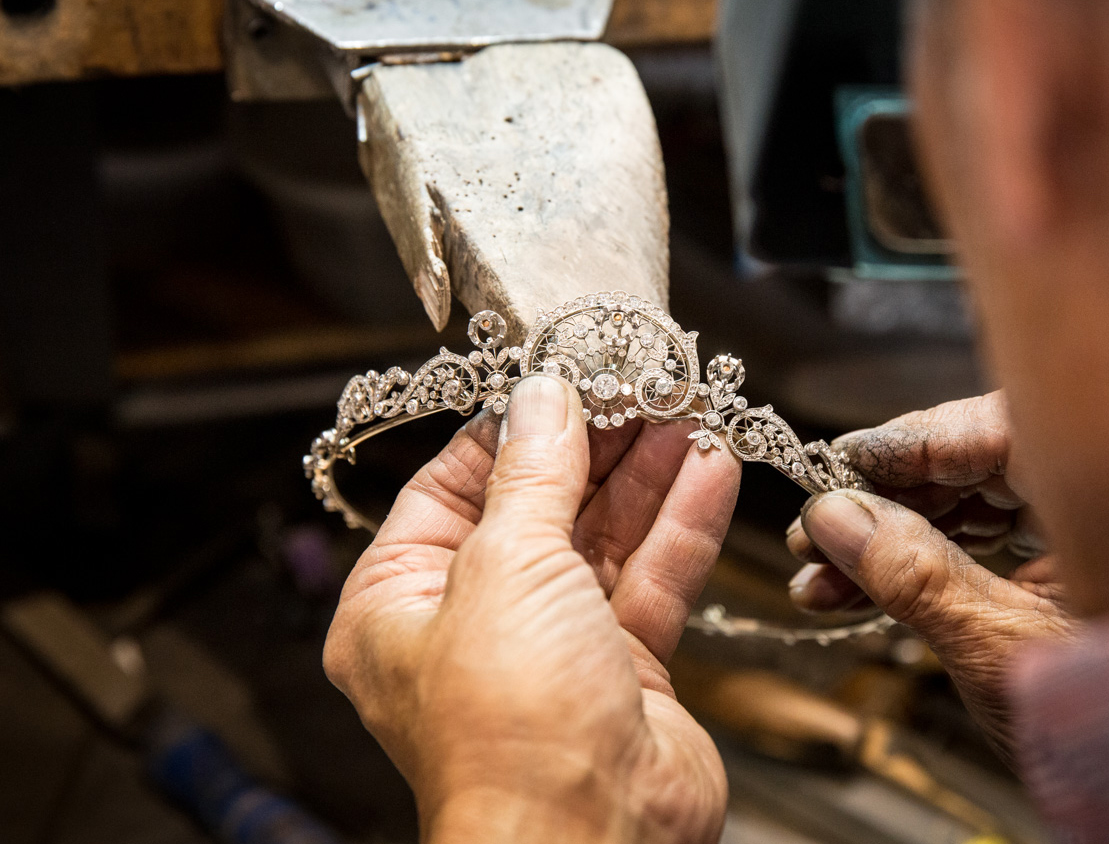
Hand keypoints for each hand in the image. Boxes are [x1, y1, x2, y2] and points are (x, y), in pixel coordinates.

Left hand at [324, 374, 740, 842]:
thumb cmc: (510, 733)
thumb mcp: (504, 567)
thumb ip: (532, 475)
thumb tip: (541, 398)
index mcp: (399, 605)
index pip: (451, 488)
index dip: (509, 427)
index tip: (559, 372)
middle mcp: (473, 626)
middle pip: (536, 507)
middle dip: (593, 444)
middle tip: (639, 382)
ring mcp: (552, 648)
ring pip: (602, 539)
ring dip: (646, 475)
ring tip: (685, 408)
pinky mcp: (623, 673)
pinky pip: (651, 581)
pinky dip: (681, 525)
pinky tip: (709, 470)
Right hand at [785, 391, 1075, 759]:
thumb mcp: (1005, 651)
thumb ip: (915, 576)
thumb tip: (834, 517)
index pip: (987, 426)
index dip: (899, 447)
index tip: (830, 468)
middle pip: (975, 467)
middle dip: (886, 506)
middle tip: (815, 537)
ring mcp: (1105, 531)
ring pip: (978, 509)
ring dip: (897, 543)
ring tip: (823, 583)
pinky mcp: (1088, 568)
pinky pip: (999, 546)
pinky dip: (937, 568)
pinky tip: (864, 595)